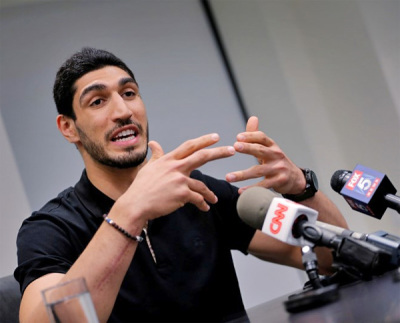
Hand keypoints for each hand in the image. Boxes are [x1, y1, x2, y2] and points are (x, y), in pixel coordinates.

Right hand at [117, 133, 235, 222]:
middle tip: (232, 150)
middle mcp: (176, 167)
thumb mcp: (148, 168)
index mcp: (169, 159)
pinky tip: (205, 207)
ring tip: (214, 199)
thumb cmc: (141, 187)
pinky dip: (202, 203)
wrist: (136, 205)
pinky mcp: (181, 194)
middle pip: (202, 156)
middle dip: (219, 152)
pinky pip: (197, 198)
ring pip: (202, 185)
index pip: (189, 146)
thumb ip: (156, 155)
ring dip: (209, 193)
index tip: (216, 137)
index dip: (203, 140)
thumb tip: (154, 143)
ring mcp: (179, 180)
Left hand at [226, 116, 304, 193]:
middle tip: (235, 146)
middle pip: (260, 150)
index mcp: (272, 146)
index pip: (262, 137)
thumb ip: (256, 136)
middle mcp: (276, 155)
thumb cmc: (276, 161)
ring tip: (228, 177)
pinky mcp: (278, 182)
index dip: (250, 136)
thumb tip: (252, 118)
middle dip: (247, 148)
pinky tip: (240, 191)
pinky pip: (262, 185)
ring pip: (258, 171)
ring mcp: (278, 169)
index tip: (238, 137)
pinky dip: (251, 188)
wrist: (295, 179)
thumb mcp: (269, 148)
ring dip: (242, 174)